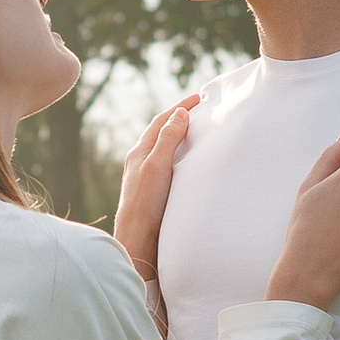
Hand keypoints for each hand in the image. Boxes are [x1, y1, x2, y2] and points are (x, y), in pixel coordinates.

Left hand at [111, 93, 199, 311]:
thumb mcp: (158, 166)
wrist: (137, 241)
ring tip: (200, 132)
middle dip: (181, 119)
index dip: (180, 107)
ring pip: (165, 150)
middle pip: (162, 132)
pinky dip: (181, 157)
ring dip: (181, 138)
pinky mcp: (153, 193)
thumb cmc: (146, 204)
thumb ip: (167, 139)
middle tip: (202, 111)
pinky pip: (169, 166)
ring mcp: (146, 177)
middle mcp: (140, 162)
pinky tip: (192, 164)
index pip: (162, 121)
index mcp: (139, 152)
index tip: (200, 98)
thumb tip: (179, 113)